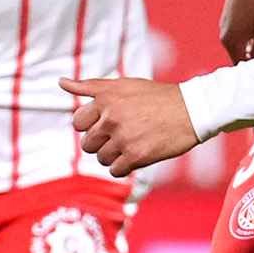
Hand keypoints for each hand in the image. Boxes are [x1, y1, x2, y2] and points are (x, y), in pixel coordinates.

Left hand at [62, 75, 198, 176]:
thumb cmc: (156, 97)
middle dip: (102, 143)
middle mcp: (111, 117)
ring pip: (101, 158)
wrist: (193, 110)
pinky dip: (125, 167)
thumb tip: (60, 82)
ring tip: (132, 144)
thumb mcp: (122, 84)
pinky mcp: (137, 156)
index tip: (108, 124)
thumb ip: (90, 86)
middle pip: (88, 144)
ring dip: (114, 156)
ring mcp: (123, 137)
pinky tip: (138, 154)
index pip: (78, 123)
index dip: (91, 127)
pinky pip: (116, 170)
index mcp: (105, 99)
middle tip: (123, 135)